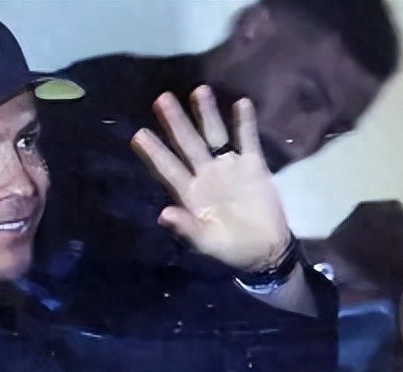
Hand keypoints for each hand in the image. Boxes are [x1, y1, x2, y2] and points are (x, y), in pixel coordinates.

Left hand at [132, 86, 292, 272]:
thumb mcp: (206, 242)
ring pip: (214, 135)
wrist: (265, 249)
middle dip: (175, 122)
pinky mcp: (253, 166)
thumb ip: (185, 228)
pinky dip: (244, 123)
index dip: (153, 152)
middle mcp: (205, 175)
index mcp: (189, 194)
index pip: (167, 168)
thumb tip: (163, 215)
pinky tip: (241, 103)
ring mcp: (229, 168)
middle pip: (187, 143)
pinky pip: (247, 140)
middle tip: (161, 98)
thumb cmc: (230, 248)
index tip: (138, 135)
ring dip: (207, 114)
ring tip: (199, 90)